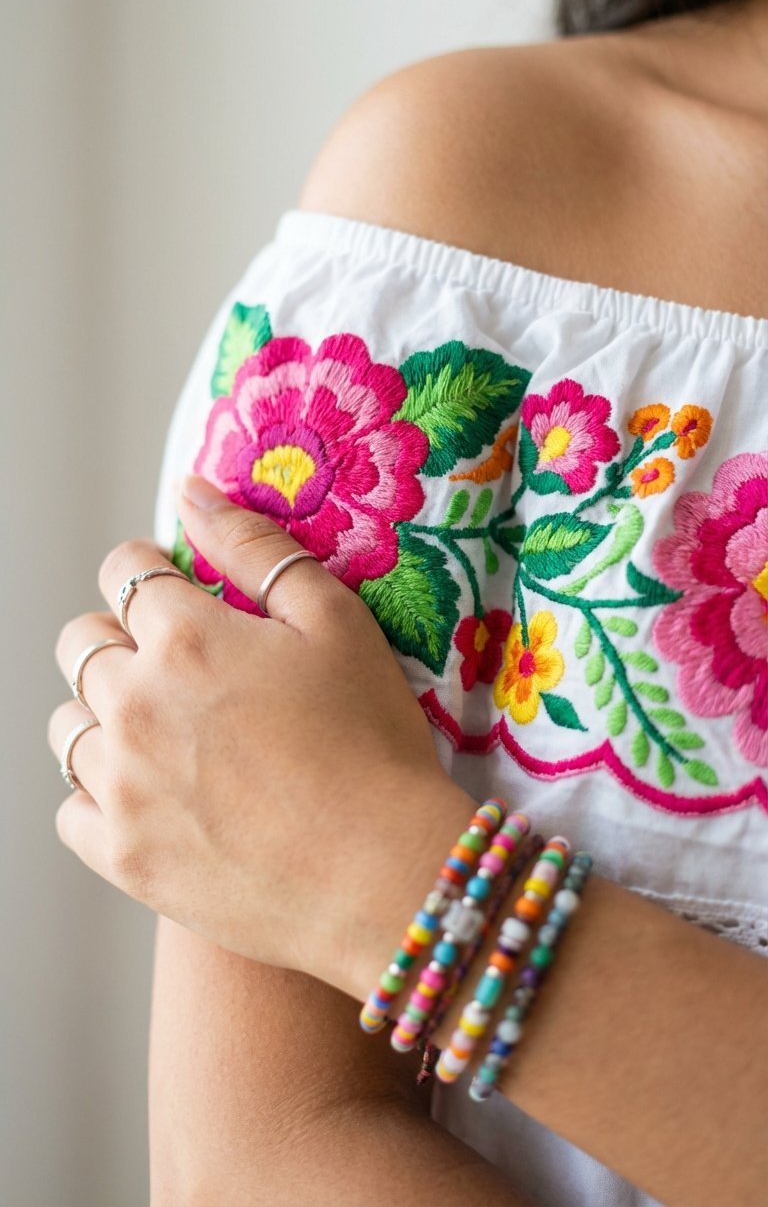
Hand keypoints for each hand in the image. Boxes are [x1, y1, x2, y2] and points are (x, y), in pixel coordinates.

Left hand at [50, 475, 469, 987]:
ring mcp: (120, 784)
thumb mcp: (335, 621)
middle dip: (120, 636)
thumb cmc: (373, 742)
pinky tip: (150, 792)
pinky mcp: (122, 856)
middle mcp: (133, 703)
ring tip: (162, 729)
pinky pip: (70, 810)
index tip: (174, 588)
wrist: (384, 876)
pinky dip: (98, 794)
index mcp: (185, 636)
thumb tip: (190, 490)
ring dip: (102, 713)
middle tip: (177, 662)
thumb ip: (255, 546)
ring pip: (67, 724)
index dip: (149, 569)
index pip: (124, 571)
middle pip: (81, 643)